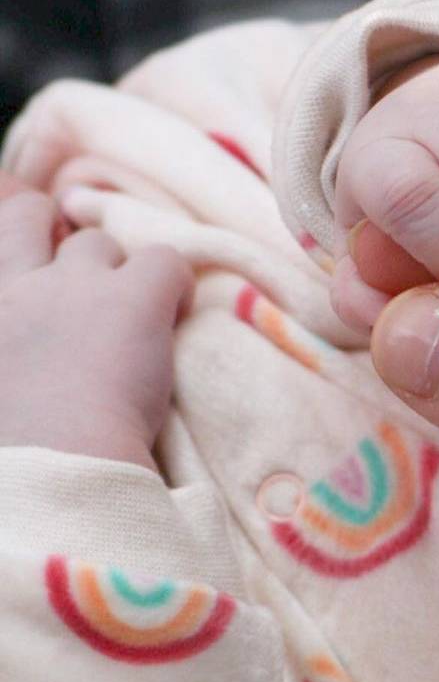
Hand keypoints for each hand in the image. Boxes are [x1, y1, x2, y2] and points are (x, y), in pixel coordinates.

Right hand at [0, 174, 192, 470]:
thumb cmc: (18, 457)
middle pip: (28, 214)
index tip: (40, 275)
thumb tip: (26, 372)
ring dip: (116, 272)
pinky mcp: (135, 296)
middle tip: (89, 277)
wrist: (55, 467)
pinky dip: (177, 285)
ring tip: (137, 323)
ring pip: (99, 241)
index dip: (20, 246)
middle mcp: (16, 287)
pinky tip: (177, 318)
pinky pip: (166, 260)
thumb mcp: (2, 396)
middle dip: (55, 233)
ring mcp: (75, 284)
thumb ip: (14, 357)